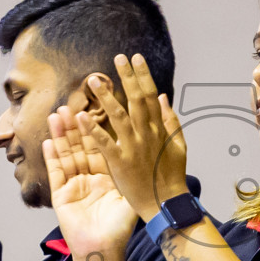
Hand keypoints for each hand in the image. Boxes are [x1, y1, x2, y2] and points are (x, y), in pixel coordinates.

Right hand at [45, 107, 139, 254]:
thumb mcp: (129, 197)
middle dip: (74, 127)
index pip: (100, 147)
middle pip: (80, 147)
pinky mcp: (60, 196)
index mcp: (106, 177)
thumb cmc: (119, 228)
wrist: (104, 250)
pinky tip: (48, 142)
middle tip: (69, 105)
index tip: (94, 109)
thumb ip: (133, 175)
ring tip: (56, 116)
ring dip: (60, 136)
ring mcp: (73, 186)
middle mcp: (88, 178)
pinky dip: (51, 157)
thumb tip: (147, 153)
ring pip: (66, 155)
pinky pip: (56, 173)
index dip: (96, 129)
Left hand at [76, 54, 188, 221]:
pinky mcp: (120, 162)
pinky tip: (81, 116)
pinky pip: (104, 143)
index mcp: (158, 129)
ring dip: (105, 96)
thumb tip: (163, 97)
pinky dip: (93, 129)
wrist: (166, 203)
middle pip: (136, 99)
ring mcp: (133, 147)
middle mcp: (146, 134)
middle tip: (118, 57)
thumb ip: (170, 120)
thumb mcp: (178, 145)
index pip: (150, 95)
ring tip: (93, 80)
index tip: (136, 57)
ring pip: (118, 116)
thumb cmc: (172, 176)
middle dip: (127, 77)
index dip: (143, 75)